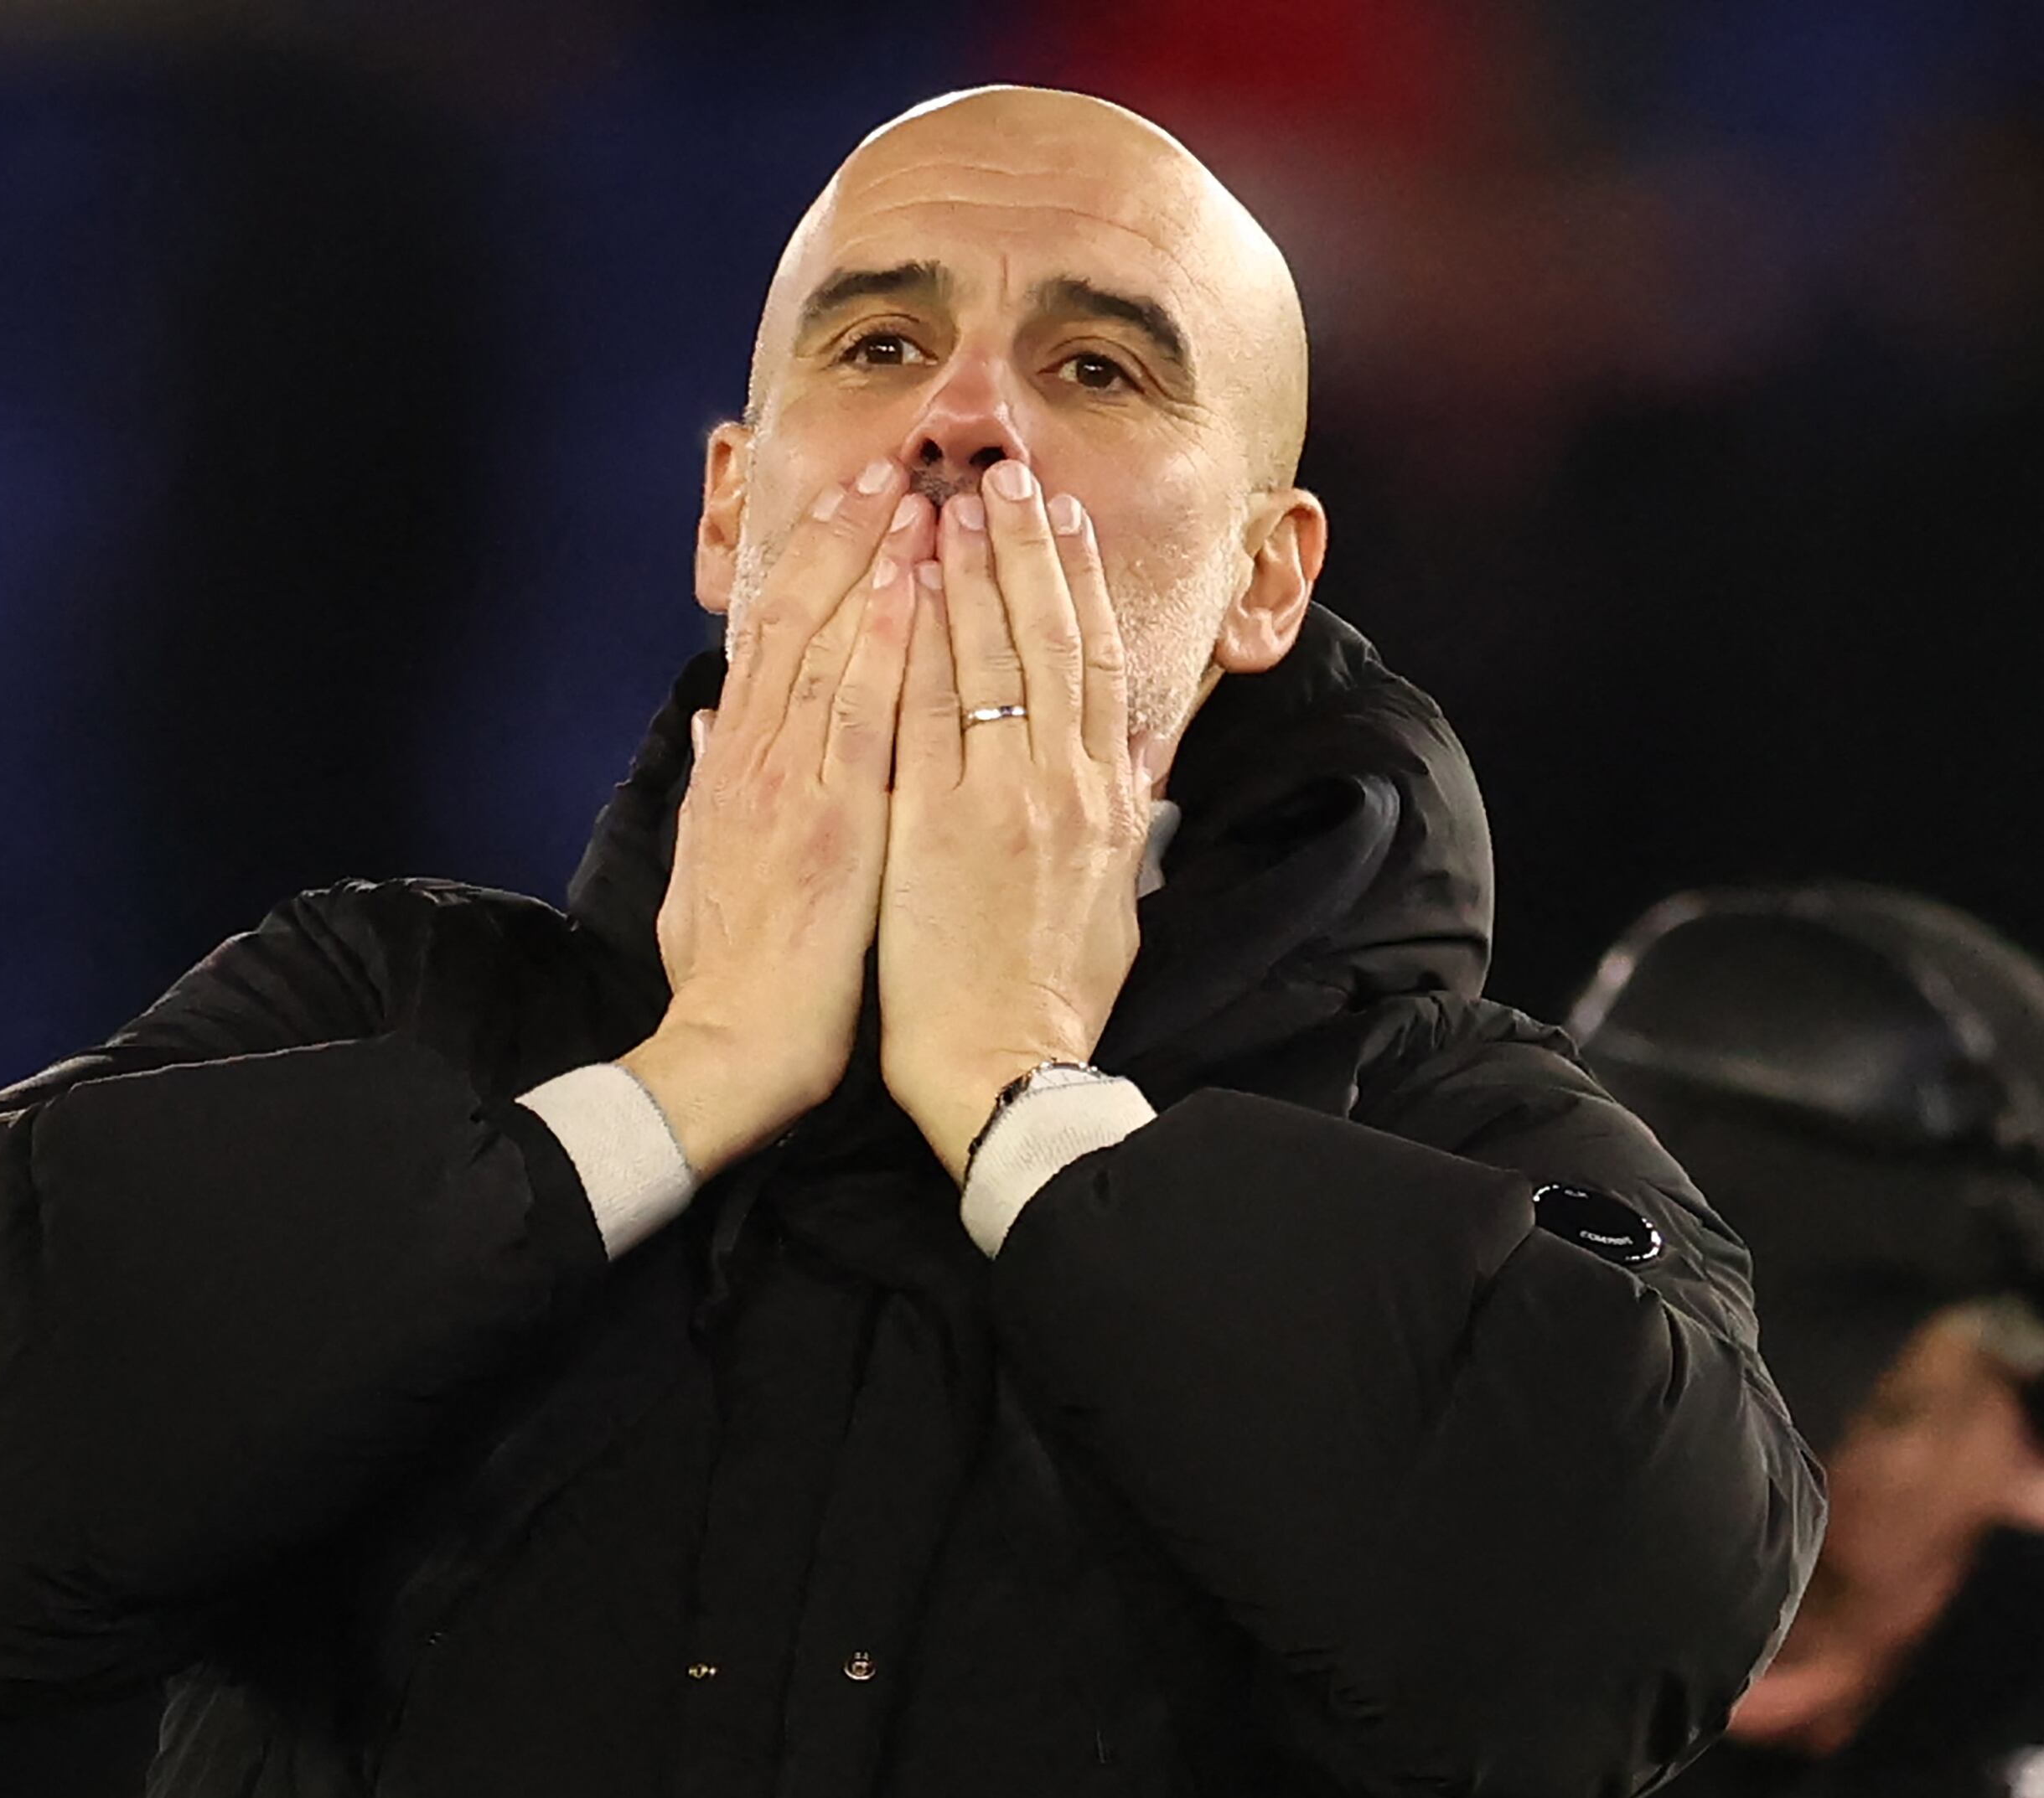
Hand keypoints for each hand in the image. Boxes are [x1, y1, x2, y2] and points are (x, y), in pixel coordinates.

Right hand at [622, 464, 935, 1178]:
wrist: (735, 1052)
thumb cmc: (735, 977)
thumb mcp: (704, 870)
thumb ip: (711, 790)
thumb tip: (711, 726)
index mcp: (737, 770)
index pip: (777, 642)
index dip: (816, 567)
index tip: (856, 508)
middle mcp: (759, 759)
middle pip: (804, 619)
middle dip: (850, 536)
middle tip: (896, 466)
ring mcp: (794, 782)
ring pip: (836, 644)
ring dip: (878, 560)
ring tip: (920, 490)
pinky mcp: (833, 818)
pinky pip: (865, 709)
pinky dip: (888, 638)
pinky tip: (916, 580)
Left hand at [878, 459, 1152, 1177]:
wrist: (1007, 1076)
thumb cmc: (1053, 1003)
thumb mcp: (1114, 905)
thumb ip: (1122, 827)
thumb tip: (1136, 771)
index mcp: (1106, 803)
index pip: (1097, 666)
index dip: (1079, 587)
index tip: (1062, 524)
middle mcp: (1062, 786)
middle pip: (1049, 638)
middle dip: (1028, 549)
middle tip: (1007, 475)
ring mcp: (1000, 799)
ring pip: (990, 656)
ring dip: (972, 568)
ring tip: (954, 498)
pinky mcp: (935, 824)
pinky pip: (926, 708)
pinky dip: (919, 638)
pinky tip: (907, 581)